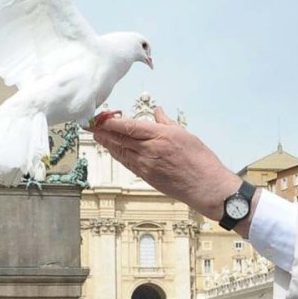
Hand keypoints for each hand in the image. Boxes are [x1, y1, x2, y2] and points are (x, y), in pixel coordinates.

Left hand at [91, 107, 244, 225]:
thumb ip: (166, 122)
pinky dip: (117, 154)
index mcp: (160, 136)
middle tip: (90, 124)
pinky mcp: (147, 177)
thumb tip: (157, 111)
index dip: (110, 121)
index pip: (128, 126)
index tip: (100, 116)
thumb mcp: (185, 134)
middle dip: (102, 131)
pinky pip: (126, 163)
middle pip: (119, 139)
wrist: (207, 187)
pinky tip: (112, 149)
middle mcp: (150, 151)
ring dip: (106, 143)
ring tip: (96, 135)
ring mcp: (146, 166)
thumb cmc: (201, 161)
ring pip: (119, 152)